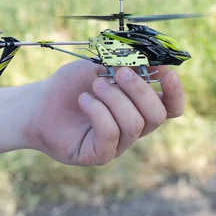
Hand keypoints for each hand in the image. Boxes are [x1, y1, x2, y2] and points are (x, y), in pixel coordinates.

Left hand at [24, 60, 184, 165]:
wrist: (39, 102)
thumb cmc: (72, 85)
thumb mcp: (101, 66)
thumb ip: (130, 63)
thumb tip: (159, 60)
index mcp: (139, 107)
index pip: (170, 108)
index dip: (175, 94)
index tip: (168, 74)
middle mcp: (133, 128)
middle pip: (157, 115)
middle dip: (140, 90)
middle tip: (120, 73)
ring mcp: (117, 144)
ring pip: (134, 124)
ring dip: (114, 98)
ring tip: (94, 86)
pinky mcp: (99, 155)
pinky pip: (111, 135)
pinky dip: (98, 112)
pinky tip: (84, 100)